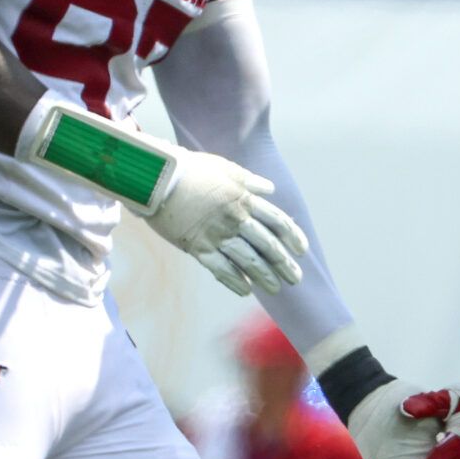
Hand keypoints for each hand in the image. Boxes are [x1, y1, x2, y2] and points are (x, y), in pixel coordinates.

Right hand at [146, 149, 306, 295]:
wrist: (158, 179)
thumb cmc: (191, 169)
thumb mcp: (225, 168)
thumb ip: (249, 181)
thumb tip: (269, 189)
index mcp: (244, 199)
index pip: (278, 222)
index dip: (293, 237)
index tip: (301, 251)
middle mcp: (235, 219)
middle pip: (268, 246)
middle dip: (284, 264)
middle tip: (296, 278)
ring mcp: (217, 235)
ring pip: (249, 261)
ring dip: (265, 277)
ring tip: (276, 288)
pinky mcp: (197, 247)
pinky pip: (221, 269)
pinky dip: (235, 281)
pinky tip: (246, 290)